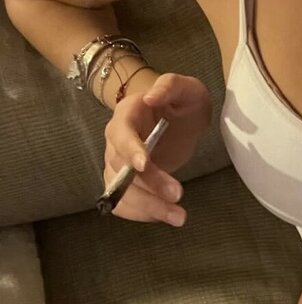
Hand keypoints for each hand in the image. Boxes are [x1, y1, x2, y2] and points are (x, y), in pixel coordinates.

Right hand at [101, 73, 211, 224]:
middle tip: (178, 195)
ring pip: (119, 191)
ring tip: (178, 216)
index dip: (130, 150)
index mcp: (127, 114)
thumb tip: (151, 96)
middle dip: (148, 184)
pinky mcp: (127, 182)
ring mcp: (118, 164)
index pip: (121, 133)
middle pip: (121, 167)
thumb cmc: (181, 99)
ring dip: (146, 207)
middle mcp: (116, 140)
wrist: (179, 116)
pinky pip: (124, 202)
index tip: (145, 165)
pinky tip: (165, 217)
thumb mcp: (184, 87)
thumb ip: (169, 86)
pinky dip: (141, 214)